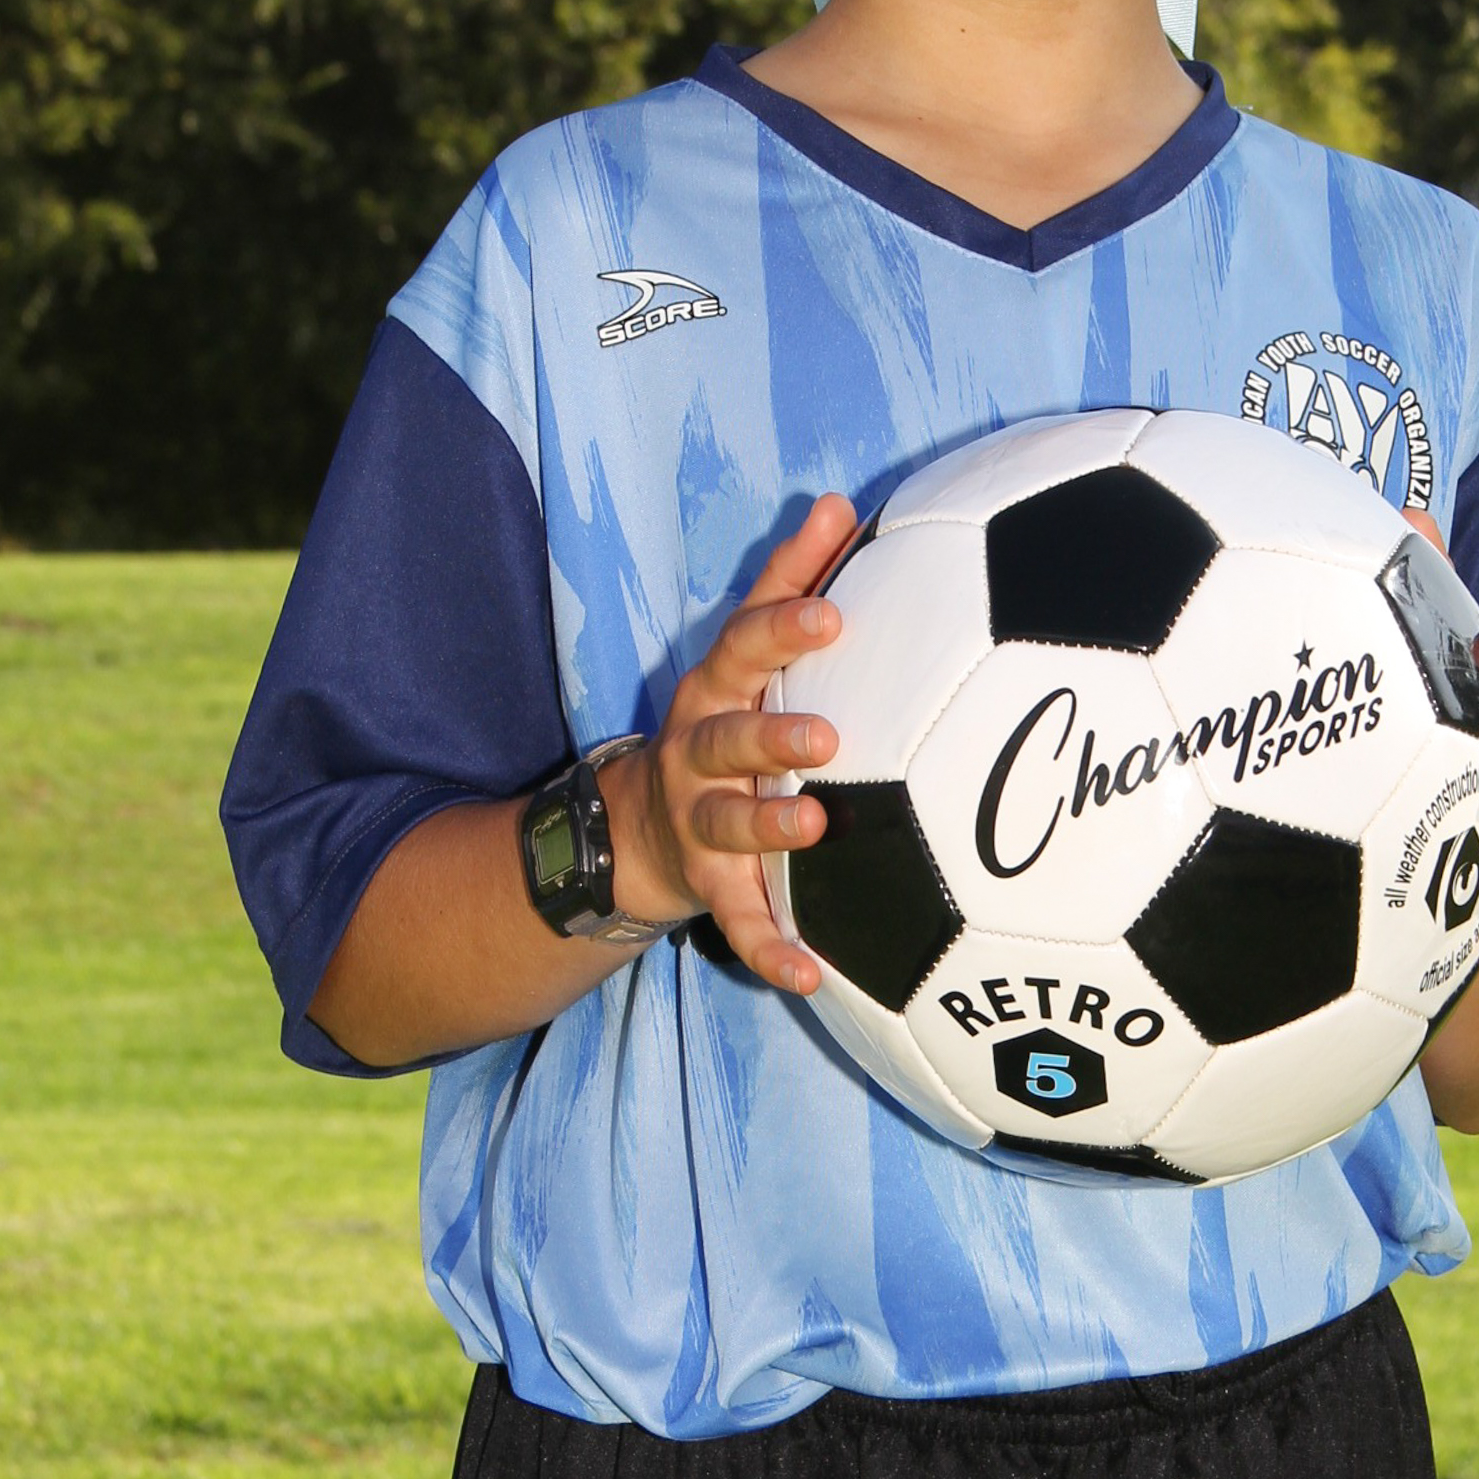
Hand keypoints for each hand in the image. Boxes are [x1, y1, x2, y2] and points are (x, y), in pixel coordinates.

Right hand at [600, 494, 856, 995]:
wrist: (641, 825)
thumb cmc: (725, 716)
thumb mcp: (746, 650)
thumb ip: (792, 578)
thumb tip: (837, 500)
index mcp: (717, 691)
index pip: (744, 648)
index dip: (782, 629)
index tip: (832, 612)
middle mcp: (699, 754)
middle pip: (727, 739)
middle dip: (771, 735)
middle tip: (826, 735)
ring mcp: (699, 824)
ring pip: (729, 827)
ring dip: (768, 830)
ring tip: (813, 826)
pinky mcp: (709, 889)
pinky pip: (740, 926)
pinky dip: (771, 953)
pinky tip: (812, 977)